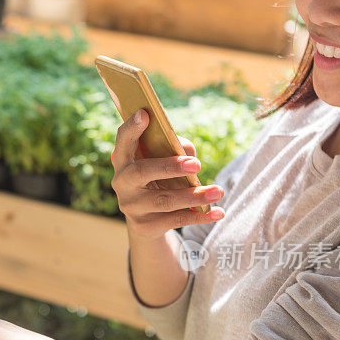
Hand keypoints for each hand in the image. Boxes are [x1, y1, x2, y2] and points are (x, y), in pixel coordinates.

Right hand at [110, 109, 225, 239]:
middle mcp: (122, 182)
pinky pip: (175, 220)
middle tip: (196, 164)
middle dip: (169, 167)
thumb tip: (190, 157)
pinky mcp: (145, 225)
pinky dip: (199, 216)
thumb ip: (173, 151)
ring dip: (193, 196)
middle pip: (142, 173)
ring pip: (164, 200)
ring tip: (218, 191)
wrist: (146, 219)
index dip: (132, 128)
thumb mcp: (160, 161)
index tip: (144, 114)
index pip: (123, 142)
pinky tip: (218, 213)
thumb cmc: (156, 178)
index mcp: (123, 160)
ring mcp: (131, 206)